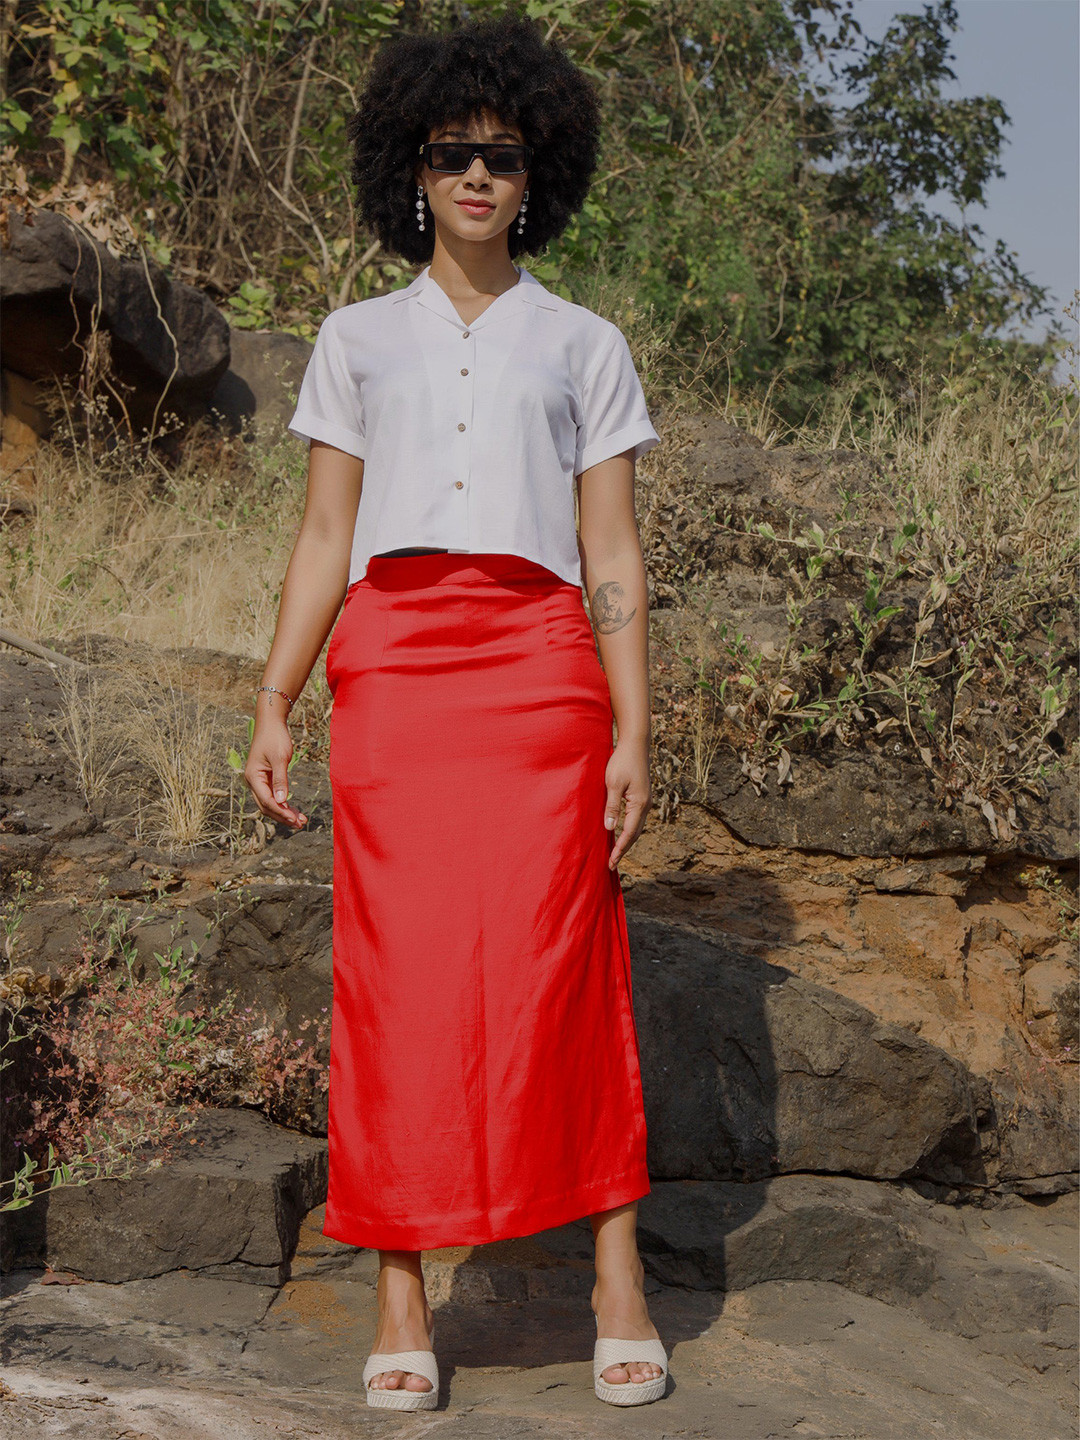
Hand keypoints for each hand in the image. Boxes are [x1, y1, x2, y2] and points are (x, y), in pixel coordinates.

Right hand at [244, 719, 307, 829]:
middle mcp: (253, 781)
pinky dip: (283, 804)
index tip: (295, 820)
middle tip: (300, 824)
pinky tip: (293, 810)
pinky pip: (273, 795)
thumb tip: (282, 801)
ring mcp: (258, 780)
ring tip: (300, 820)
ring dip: (283, 812)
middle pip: (266, 806)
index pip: (266, 801)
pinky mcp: (265, 778)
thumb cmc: (275, 737)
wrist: (271, 722)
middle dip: (283, 816)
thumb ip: (281, 780)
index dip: (281, 812)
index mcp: (253, 776)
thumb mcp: (280, 758)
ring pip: (269, 803)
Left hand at [603, 738, 650, 869]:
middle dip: (623, 849)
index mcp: (639, 804)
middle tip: (612, 864)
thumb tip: (610, 828)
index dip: (620, 849)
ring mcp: (645, 800)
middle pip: (635, 834)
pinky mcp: (642, 796)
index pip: (629, 833)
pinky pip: (636, 818)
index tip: (611, 862)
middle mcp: (645, 805)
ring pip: (637, 827)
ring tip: (616, 853)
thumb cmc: (622, 761)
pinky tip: (621, 832)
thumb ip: (612, 806)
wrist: (636, 743)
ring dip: (627, 841)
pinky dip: (629, 830)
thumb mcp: (613, 784)